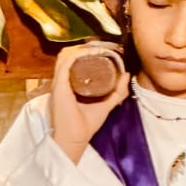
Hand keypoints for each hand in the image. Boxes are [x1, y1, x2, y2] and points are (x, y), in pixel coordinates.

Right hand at [49, 42, 129, 163]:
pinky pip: (65, 63)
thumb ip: (116, 92)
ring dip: (81, 48)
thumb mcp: (105, 104)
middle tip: (100, 46)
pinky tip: (90, 52)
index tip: (100, 48)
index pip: (71, 61)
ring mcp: (59, 83)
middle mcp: (61, 81)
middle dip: (84, 47)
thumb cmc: (85, 126)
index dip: (83, 51)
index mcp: (67, 84)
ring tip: (97, 47)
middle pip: (68, 55)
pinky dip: (77, 55)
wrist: (74, 139)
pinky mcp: (59, 86)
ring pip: (65, 56)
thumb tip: (126, 75)